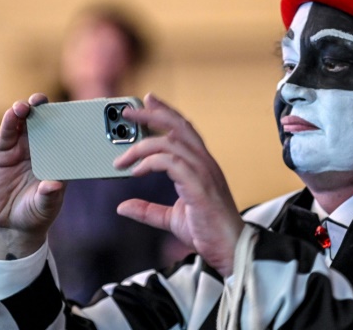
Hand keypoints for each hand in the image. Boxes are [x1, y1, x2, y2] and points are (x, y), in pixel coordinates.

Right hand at [0, 94, 65, 259]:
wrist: (10, 226)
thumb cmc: (35, 214)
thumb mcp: (45, 208)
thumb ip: (49, 196)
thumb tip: (54, 185)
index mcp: (58, 159)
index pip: (66, 135)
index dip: (70, 121)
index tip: (74, 110)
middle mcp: (41, 150)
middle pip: (45, 123)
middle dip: (45, 109)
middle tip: (45, 101)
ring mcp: (21, 149)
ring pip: (24, 123)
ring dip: (26, 110)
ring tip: (27, 105)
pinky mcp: (3, 153)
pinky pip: (7, 134)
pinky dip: (9, 122)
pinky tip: (12, 113)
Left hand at [115, 93, 244, 277]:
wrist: (230, 249)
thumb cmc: (207, 231)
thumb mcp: (170, 219)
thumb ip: (148, 210)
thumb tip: (122, 206)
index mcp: (201, 165)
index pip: (183, 129)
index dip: (165, 112)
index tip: (148, 102)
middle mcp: (204, 162)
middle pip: (178, 126)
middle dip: (151, 115)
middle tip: (128, 111)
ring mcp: (203, 172)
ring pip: (171, 142)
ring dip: (142, 145)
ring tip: (121, 157)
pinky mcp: (199, 185)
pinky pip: (171, 162)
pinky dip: (150, 163)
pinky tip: (136, 171)